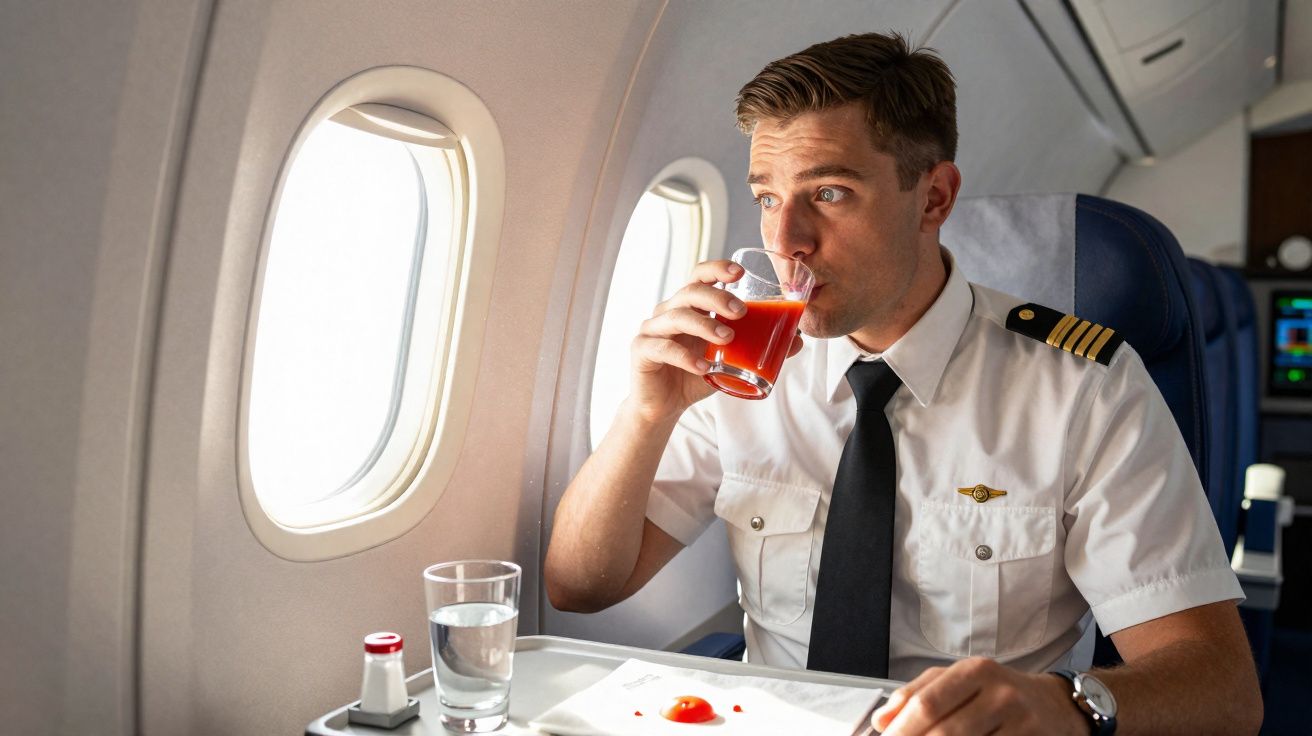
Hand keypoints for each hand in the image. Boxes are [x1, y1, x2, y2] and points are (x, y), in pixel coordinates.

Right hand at [628, 259, 803, 423]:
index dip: (717, 269)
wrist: (664, 406)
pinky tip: (703, 367)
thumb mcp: (729, 360)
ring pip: (676, 317)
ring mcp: (652, 330)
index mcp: (689, 307)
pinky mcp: (642, 351)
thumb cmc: (695, 376)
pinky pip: (662, 348)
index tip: (739, 273)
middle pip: (690, 292)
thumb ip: (758, 347)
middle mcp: (669, 312)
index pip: (699, 276)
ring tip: (728, 338)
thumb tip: (799, 340)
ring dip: (704, 324)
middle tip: (740, 312)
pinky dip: (685, 357)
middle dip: (716, 297)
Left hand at [871, 657, 1085, 734]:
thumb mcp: (959, 680)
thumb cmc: (999, 692)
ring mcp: (1019, 720)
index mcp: (975, 671)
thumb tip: (883, 720)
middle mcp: (1000, 692)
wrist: (1055, 705)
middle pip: (944, 731)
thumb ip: (917, 693)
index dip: (902, 728)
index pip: (927, 702)